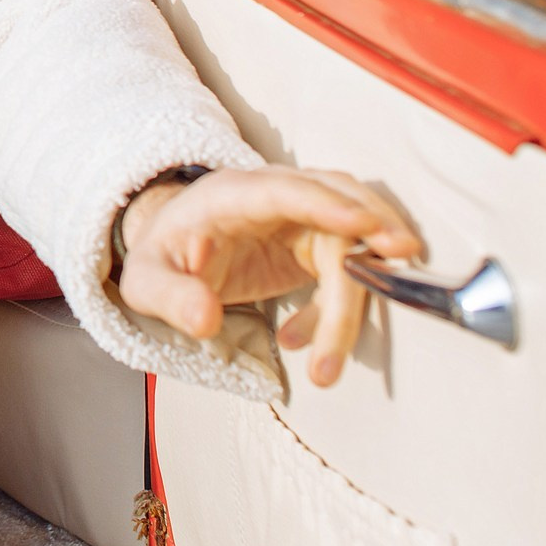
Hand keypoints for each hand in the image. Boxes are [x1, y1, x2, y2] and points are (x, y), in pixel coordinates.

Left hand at [116, 166, 421, 388]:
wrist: (173, 252)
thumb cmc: (161, 258)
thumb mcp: (145, 282)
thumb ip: (170, 298)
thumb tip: (204, 319)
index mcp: (229, 195)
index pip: (284, 189)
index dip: (326, 203)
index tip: (366, 224)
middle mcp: (272, 197)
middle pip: (335, 205)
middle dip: (373, 230)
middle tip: (400, 264)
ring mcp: (299, 217)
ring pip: (351, 239)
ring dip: (357, 292)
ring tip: (330, 357)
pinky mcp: (313, 242)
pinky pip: (345, 268)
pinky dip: (335, 309)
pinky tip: (300, 340)